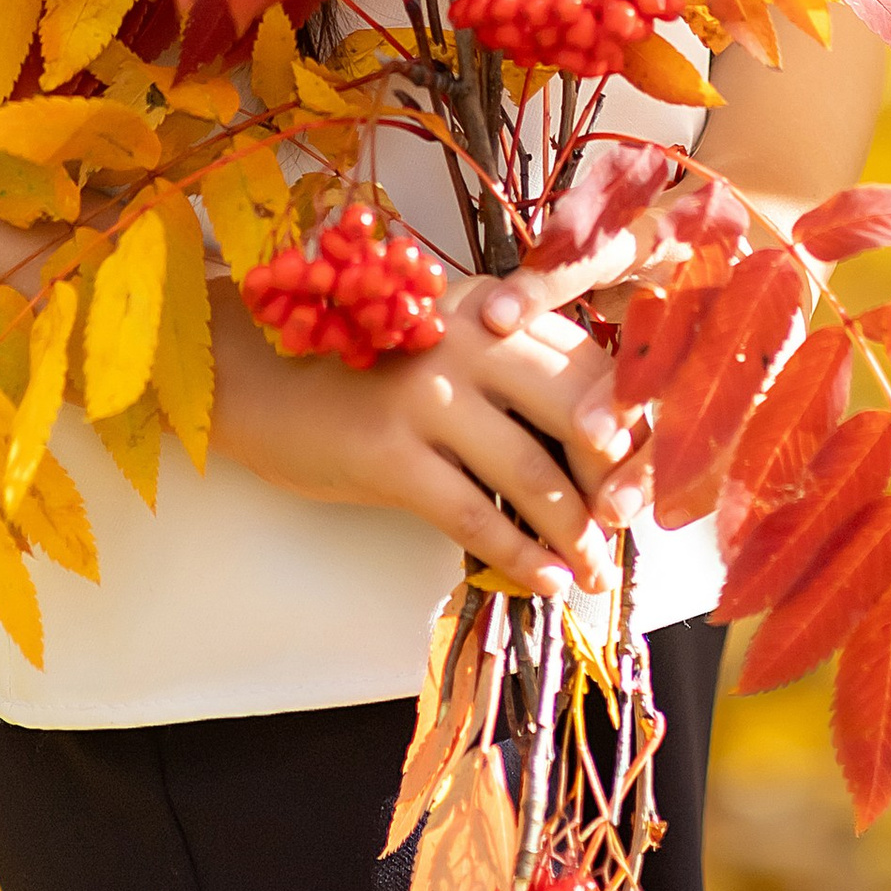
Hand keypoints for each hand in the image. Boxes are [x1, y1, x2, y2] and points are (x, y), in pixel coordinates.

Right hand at [209, 267, 642, 599]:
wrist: (250, 371)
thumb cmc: (354, 365)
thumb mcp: (435, 344)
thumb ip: (504, 369)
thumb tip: (589, 438)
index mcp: (487, 308)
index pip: (585, 363)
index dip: (624, 424)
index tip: (641, 475)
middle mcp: (466, 341)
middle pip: (574, 414)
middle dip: (612, 483)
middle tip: (626, 530)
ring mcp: (426, 396)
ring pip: (531, 474)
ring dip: (575, 534)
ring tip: (595, 572)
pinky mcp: (389, 453)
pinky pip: (473, 515)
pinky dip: (519, 556)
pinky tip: (544, 582)